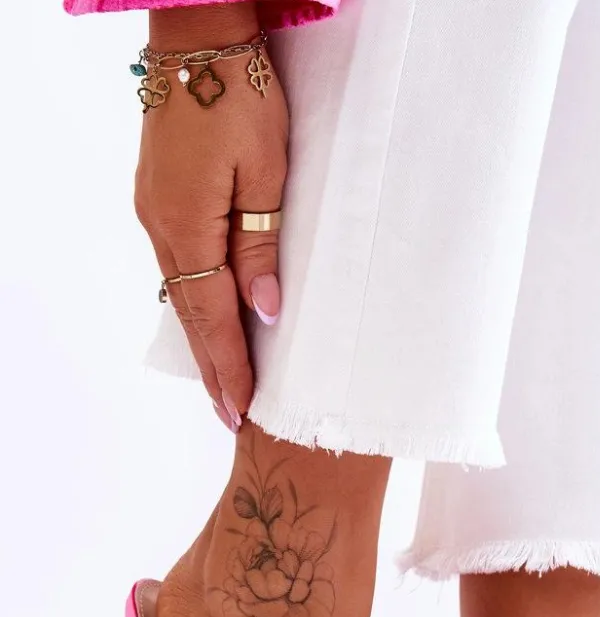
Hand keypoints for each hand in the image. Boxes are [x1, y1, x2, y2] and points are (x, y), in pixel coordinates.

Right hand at [134, 3, 287, 429]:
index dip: (229, 366)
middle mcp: (162, 228)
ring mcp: (155, 213)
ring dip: (204, 339)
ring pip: (183, 294)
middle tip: (231, 416)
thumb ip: (259, 247)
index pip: (212, 317)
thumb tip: (263, 311)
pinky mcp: (160, 199)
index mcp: (187, 227)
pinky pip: (178, 267)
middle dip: (213, 369)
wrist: (197, 38)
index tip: (242, 409)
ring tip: (222, 382)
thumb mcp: (265, 173)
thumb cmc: (239, 96)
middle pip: (191, 315)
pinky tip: (206, 321)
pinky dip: (195, 303)